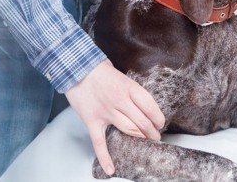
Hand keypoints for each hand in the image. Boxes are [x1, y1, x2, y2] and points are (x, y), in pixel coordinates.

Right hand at [65, 60, 164, 175]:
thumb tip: (143, 105)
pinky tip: (111, 168)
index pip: (150, 107)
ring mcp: (106, 111)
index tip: (160, 123)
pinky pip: (99, 142)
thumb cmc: (100, 70)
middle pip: (142, 121)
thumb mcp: (122, 76)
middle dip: (152, 132)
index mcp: (129, 87)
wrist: (76, 67)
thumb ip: (131, 91)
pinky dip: (105, 157)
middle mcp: (120, 100)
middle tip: (156, 136)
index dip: (158, 118)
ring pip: (128, 130)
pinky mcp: (92, 120)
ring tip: (146, 142)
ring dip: (139, 138)